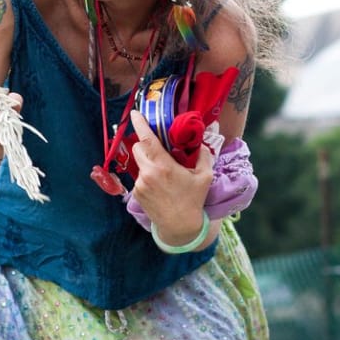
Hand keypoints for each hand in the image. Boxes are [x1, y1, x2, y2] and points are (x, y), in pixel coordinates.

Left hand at [128, 110, 214, 242]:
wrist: (180, 226)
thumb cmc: (194, 200)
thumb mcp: (205, 176)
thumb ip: (203, 155)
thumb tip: (201, 141)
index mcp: (163, 166)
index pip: (147, 139)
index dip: (140, 124)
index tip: (134, 112)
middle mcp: (148, 173)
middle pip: (138, 148)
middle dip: (145, 143)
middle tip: (157, 146)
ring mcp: (140, 183)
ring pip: (139, 162)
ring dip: (148, 161)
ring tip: (164, 171)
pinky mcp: (136, 192)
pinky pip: (139, 176)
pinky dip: (147, 174)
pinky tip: (160, 184)